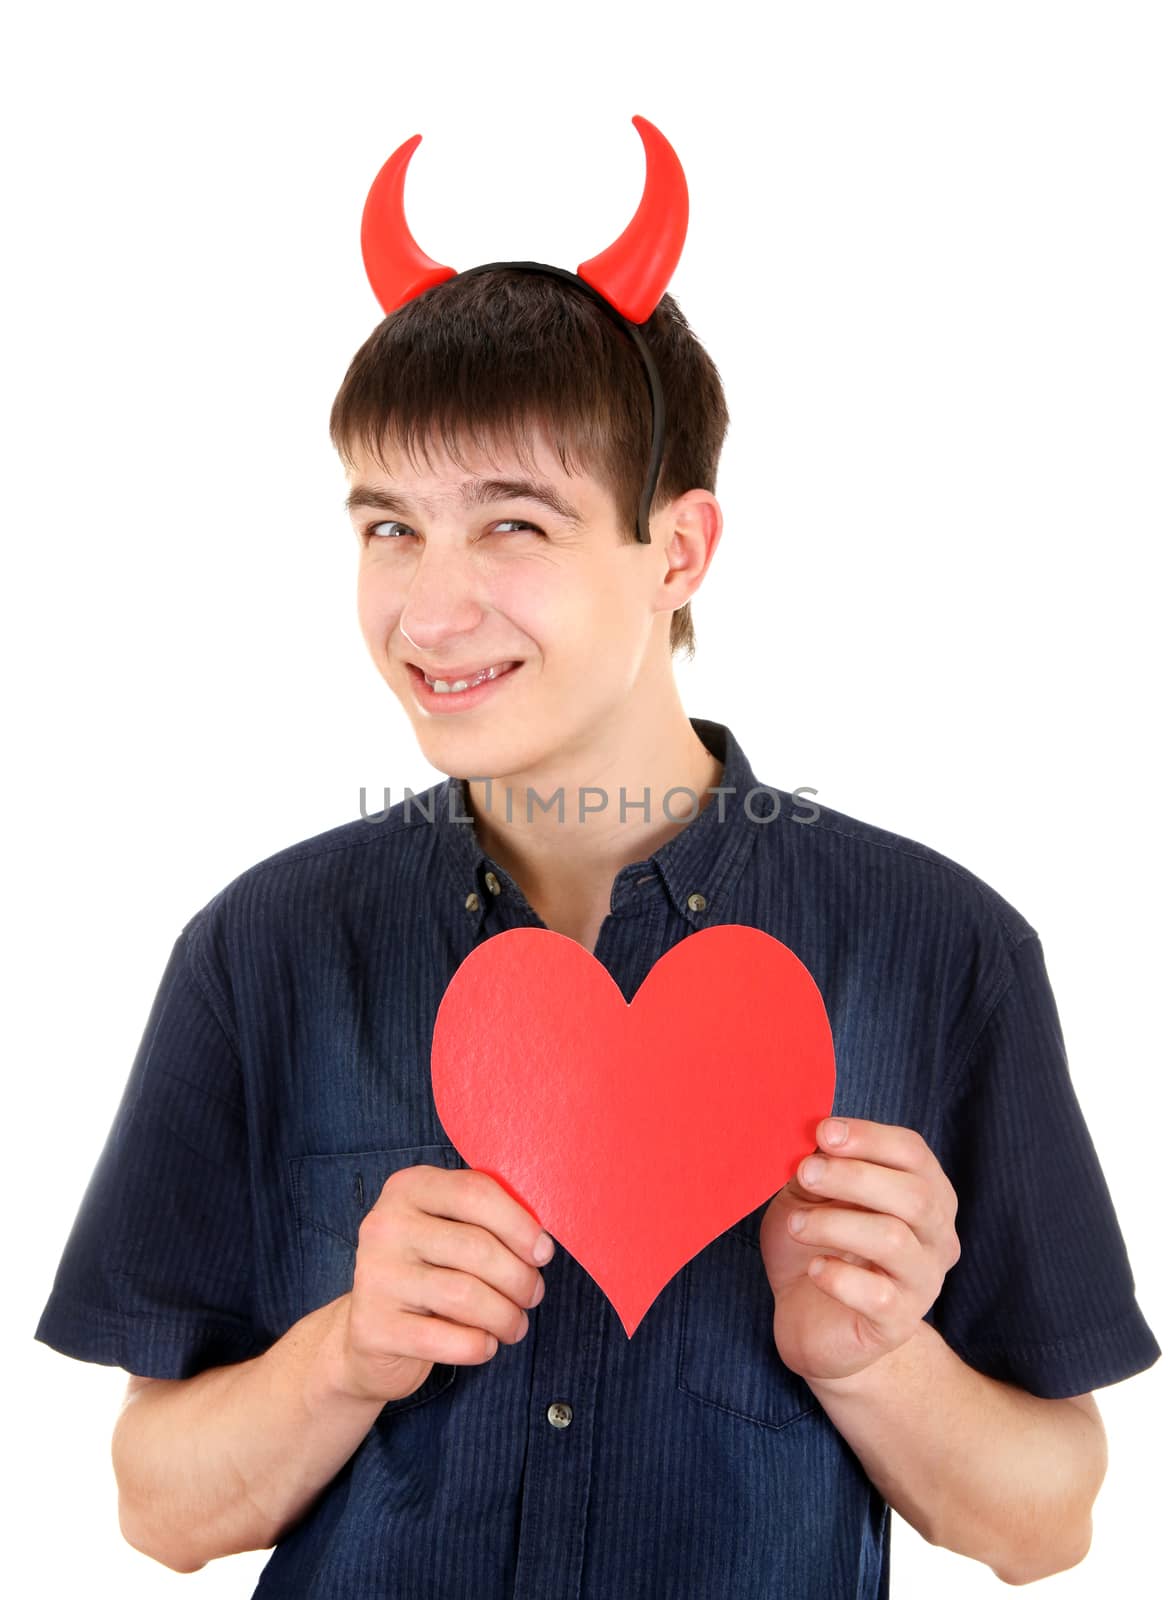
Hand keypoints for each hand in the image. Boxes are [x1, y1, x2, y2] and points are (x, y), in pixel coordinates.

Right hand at [335, 1166, 553, 1404]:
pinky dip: (478, 1345)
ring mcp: (375, 1276)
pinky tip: (485, 1344)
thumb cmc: (428, 1273)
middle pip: (476, 1246)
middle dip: (518, 1277)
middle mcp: (385, 1225)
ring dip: (505, 1315)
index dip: (518, 1224)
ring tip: (515, 1325)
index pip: (473, 1192)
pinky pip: (446, 1338)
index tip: (543, 1252)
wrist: (371, 1335)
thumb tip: (540, 1243)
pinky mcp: (374, 1327)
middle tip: (533, 1295)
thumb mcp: (447, 1231)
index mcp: (409, 1188)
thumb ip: (485, 1221)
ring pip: (465, 1294)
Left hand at [759, 1117, 960, 1383]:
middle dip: (854, 1176)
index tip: (823, 1132)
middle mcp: (936, 1236)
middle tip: (805, 1173)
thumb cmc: (817, 1245)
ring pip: (893, 1240)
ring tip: (796, 1224)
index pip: (913, 1153)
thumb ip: (819, 1165)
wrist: (811, 1319)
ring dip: (835, 1223)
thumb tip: (814, 1137)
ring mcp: (923, 1282)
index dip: (870, 1137)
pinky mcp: (898, 1324)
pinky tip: (814, 1269)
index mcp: (924, 1194)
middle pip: (914, 1195)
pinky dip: (838, 1276)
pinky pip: (877, 1295)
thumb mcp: (812, 1195)